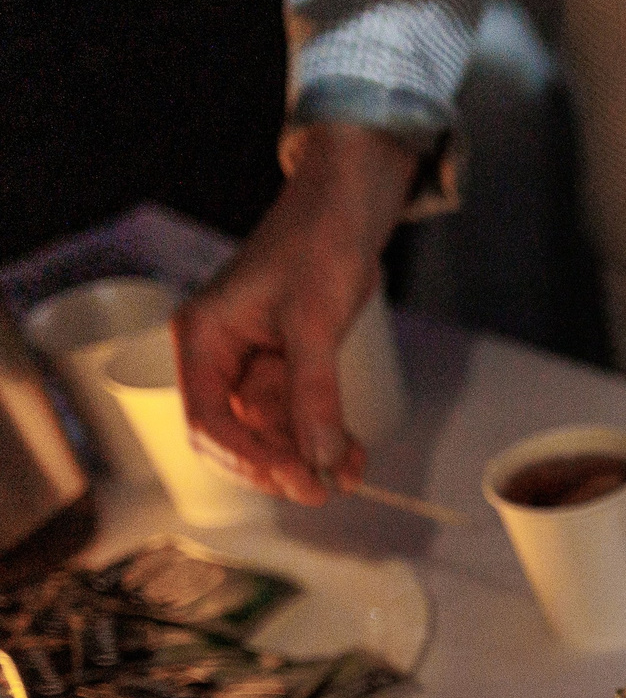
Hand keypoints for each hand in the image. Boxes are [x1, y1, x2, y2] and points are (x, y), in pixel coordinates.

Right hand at [174, 124, 415, 503]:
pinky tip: (351, 454)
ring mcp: (252, 363)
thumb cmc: (317, 244)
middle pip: (234, 434)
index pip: (204, 419)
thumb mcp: (314, 322)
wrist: (347, 209)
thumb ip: (314, 394)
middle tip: (322, 488)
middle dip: (278, 464)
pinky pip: (297, 415)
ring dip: (308, 455)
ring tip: (350, 471)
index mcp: (202, 338)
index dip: (245, 459)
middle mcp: (219, 356)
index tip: (292, 477)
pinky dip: (323, 437)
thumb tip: (319, 458)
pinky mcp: (286, 364)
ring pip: (271, 432)